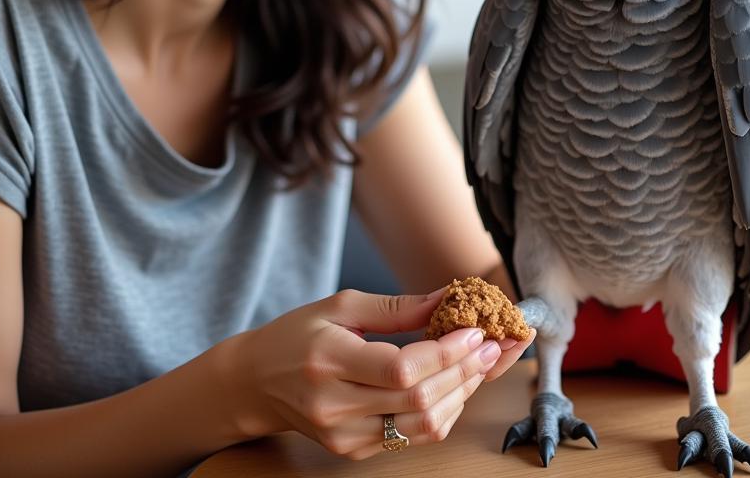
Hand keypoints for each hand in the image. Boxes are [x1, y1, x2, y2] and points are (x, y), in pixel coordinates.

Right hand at [234, 287, 533, 460]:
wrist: (255, 382)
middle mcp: (334, 406)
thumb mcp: (340, 306)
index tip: (476, 329)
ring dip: (462, 394)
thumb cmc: (296, 335)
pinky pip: (411, 438)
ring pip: (423, 426)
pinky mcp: (353, 451)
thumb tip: (447, 298)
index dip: (445, 352)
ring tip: (482, 364)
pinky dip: (442, 410)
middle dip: (466, 371)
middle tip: (494, 344)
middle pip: (419, 400)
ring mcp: (344, 436)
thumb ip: (396, 307)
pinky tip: (454, 385)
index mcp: (328, 361)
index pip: (400, 369)